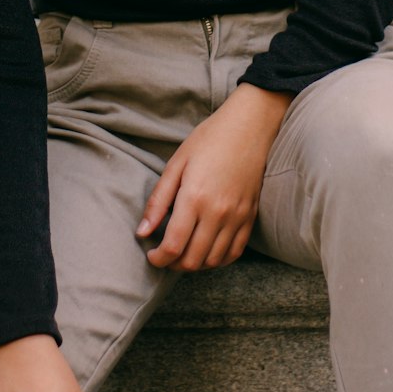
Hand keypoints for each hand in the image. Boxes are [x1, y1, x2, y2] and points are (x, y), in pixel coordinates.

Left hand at [135, 82, 291, 271]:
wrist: (249, 126)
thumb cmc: (209, 139)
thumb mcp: (176, 163)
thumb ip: (158, 200)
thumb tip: (142, 232)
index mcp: (194, 197)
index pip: (173, 246)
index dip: (158, 258)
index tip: (151, 254)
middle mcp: (217, 213)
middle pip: (192, 259)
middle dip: (173, 264)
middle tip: (164, 254)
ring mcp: (237, 217)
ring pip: (213, 261)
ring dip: (194, 264)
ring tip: (183, 252)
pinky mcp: (250, 218)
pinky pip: (234, 253)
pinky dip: (218, 260)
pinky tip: (206, 251)